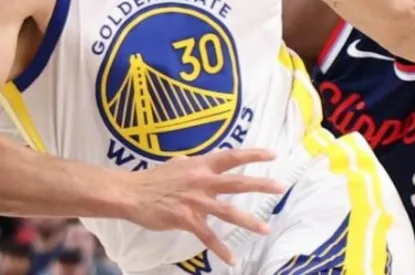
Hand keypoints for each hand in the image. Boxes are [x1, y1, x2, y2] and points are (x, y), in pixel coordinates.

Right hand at [122, 148, 288, 266]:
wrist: (132, 194)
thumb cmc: (154, 179)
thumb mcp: (177, 164)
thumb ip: (194, 165)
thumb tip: (204, 163)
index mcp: (201, 165)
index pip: (231, 157)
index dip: (253, 154)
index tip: (273, 154)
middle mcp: (202, 181)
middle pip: (237, 182)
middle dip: (261, 184)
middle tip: (282, 187)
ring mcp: (195, 201)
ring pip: (227, 211)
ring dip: (249, 221)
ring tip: (266, 228)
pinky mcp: (186, 219)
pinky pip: (207, 237)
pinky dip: (220, 249)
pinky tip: (232, 260)